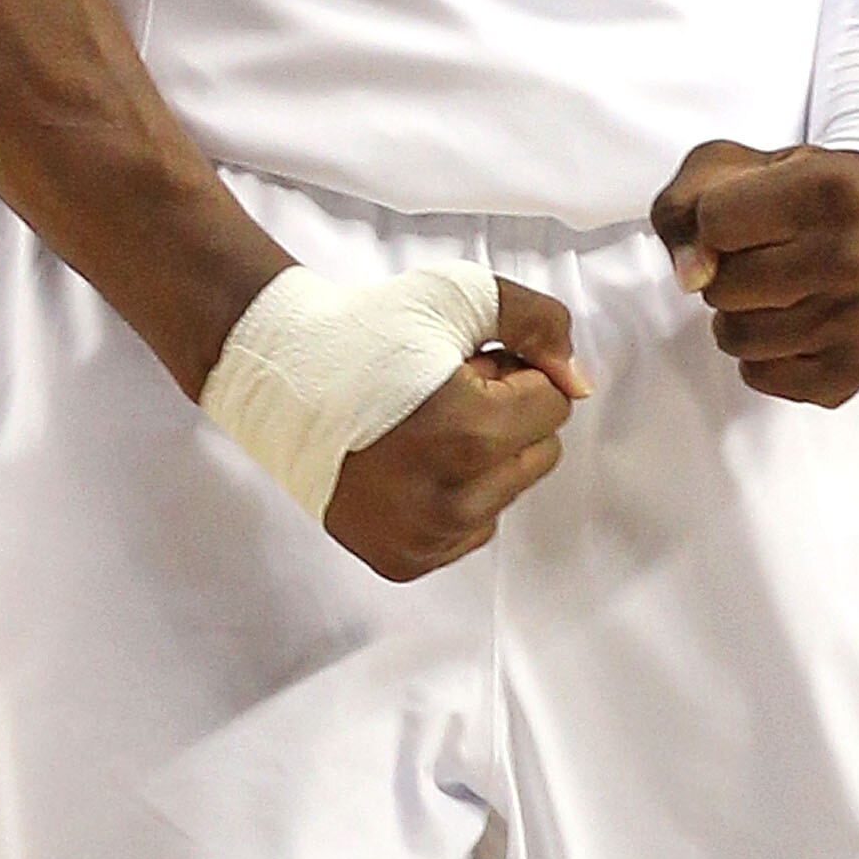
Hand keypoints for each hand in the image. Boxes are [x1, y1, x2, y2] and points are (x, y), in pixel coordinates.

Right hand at [324, 277, 584, 582]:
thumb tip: (578, 383)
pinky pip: (471, 528)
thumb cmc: (367, 330)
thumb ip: (539, 323)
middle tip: (441, 392)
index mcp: (472, 434)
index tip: (463, 363)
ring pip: (507, 493)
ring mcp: (426, 539)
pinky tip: (408, 463)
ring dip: (482, 457)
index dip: (512, 372)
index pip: (553, 405)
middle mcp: (453, 501)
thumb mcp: (461, 297)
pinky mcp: (404, 561)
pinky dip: (456, 493)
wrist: (280, 375)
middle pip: (538, 454)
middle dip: (504, 416)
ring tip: (421, 424)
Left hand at [650, 140, 858, 408]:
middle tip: (764, 250)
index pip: (713, 221)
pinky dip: (762, 353)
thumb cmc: (804, 190)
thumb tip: (691, 276)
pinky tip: (792, 317)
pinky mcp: (858, 366)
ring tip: (776, 284)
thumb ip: (682, 207)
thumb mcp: (734, 166)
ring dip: (739, 313)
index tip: (748, 211)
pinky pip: (762, 376)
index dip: (714, 217)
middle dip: (725, 269)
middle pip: (721, 286)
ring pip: (737, 337)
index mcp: (833, 188)